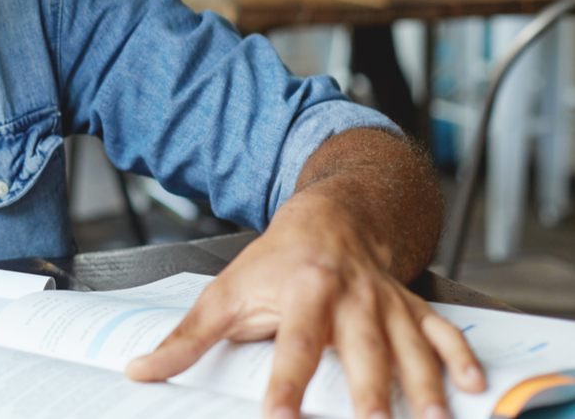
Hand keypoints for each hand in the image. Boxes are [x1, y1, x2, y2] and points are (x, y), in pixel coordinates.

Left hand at [126, 192, 484, 418]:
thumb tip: (140, 371)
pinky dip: (461, 357)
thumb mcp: (224, 294)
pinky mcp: (412, 308)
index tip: (280, 417)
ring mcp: (387, 303)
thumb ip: (186, 340)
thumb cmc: (272, 261)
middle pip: (361, 349)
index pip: (294, 344)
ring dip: (424, 384)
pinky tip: (474, 388)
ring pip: (410, 346)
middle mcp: (351, 296)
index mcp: (303, 291)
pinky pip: (442, 332)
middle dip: (369, 389)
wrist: (330, 216)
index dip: (287, 383)